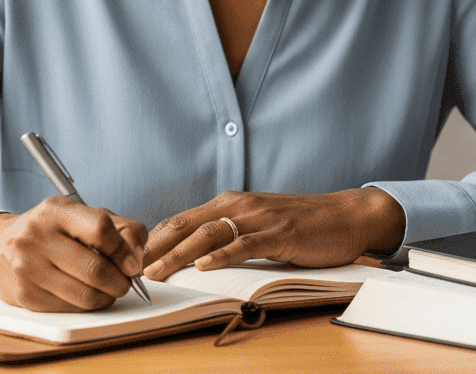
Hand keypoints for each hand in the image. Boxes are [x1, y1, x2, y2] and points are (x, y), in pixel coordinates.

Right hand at [0, 196, 147, 311]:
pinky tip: (87, 295)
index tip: (132, 264)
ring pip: (84, 295)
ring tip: (110, 290)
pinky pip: (69, 308)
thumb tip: (138, 257)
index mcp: (55, 211)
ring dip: (107, 297)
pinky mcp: (24, 296)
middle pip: (95, 269)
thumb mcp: (80, 215)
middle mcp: (37, 237)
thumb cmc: (49, 230)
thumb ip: (118, 228)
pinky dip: (86, 306)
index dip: (123, 250)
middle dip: (120, 282)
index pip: (100, 228)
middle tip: (126, 283)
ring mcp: (27, 268)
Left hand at [142, 188, 404, 280]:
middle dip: (156, 248)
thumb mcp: (258, 224)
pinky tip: (205, 267)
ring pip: (208, 234)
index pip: (181, 220)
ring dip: (179, 255)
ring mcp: (258, 218)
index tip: (130, 259)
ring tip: (156, 272)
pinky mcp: (278, 234)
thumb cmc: (301, 223)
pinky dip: (222, 255)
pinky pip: (244, 244)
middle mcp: (239, 205)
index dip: (154, 239)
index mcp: (231, 203)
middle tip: (130, 269)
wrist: (345, 215)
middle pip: (186, 225)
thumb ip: (229, 232)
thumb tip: (196, 254)